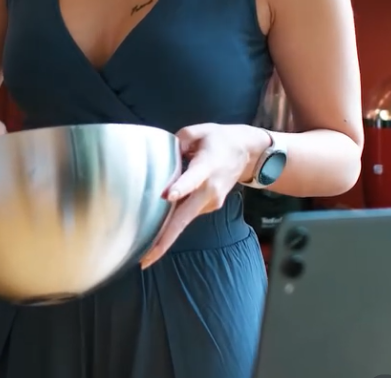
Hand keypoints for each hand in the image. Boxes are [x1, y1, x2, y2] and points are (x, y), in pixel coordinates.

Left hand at [140, 123, 269, 268]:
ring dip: (164, 235)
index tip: (167, 197)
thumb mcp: (198, 131)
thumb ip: (178, 141)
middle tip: (145, 259)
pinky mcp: (209, 207)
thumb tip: (162, 155)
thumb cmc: (219, 139)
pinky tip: (155, 232)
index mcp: (206, 167)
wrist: (248, 152)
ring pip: (183, 220)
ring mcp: (211, 202)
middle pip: (185, 217)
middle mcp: (209, 190)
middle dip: (165, 239)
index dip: (181, 188)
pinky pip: (186, 215)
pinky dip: (171, 223)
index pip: (193, 178)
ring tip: (143, 254)